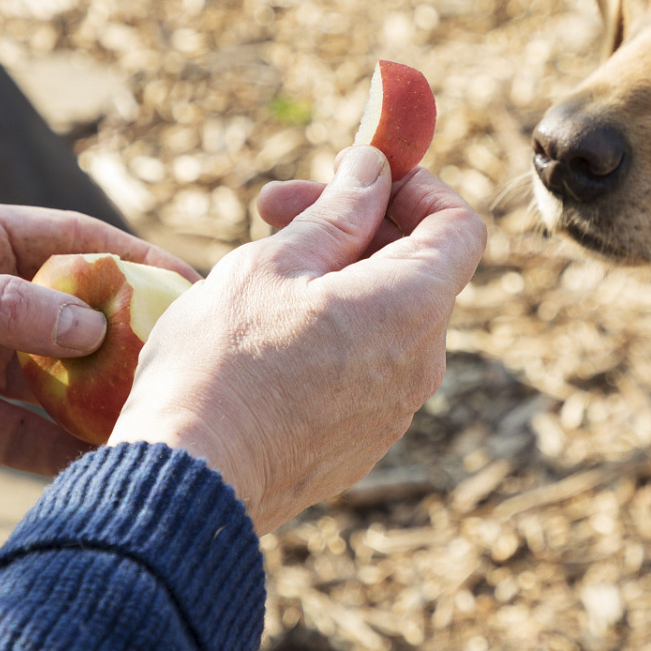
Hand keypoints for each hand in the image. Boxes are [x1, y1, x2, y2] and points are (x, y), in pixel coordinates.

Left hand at [0, 202, 195, 476]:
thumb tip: (91, 326)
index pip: (69, 241)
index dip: (130, 261)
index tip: (187, 287)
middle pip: (69, 314)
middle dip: (123, 341)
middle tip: (181, 370)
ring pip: (48, 377)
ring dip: (92, 400)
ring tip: (147, 424)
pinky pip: (13, 430)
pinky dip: (51, 448)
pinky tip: (92, 464)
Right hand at [112, 147, 486, 532]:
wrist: (190, 480)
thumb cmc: (224, 362)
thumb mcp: (276, 262)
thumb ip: (338, 212)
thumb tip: (374, 170)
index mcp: (412, 306)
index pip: (459, 226)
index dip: (415, 188)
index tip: (355, 176)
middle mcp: (420, 362)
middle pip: (417, 268)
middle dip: (354, 225)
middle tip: (273, 209)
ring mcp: (394, 410)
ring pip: (386, 318)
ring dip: (337, 279)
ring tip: (259, 271)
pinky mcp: (361, 444)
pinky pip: (365, 368)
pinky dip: (332, 334)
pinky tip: (263, 334)